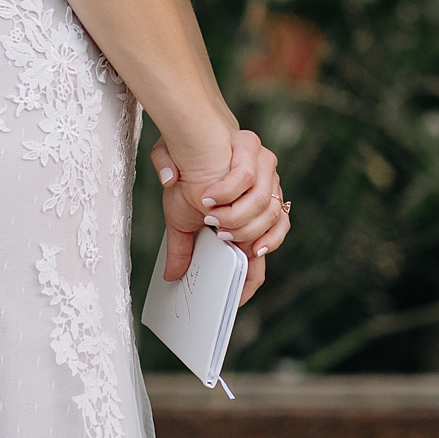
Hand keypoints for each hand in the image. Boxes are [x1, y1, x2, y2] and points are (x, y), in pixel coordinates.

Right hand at [152, 130, 289, 304]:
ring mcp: (267, 178)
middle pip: (267, 237)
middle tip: (217, 234)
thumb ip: (181, 249)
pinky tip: (210, 194)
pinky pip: (251, 178)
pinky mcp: (259, 154)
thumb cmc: (188, 179)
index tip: (234, 300)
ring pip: (266, 207)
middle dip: (241, 237)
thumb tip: (171, 278)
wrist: (188, 137)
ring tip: (211, 214)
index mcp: (248, 224)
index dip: (250, 281)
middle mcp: (264, 204)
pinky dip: (229, 189)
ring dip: (237, 214)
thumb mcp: (181, 219)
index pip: (258, 262)